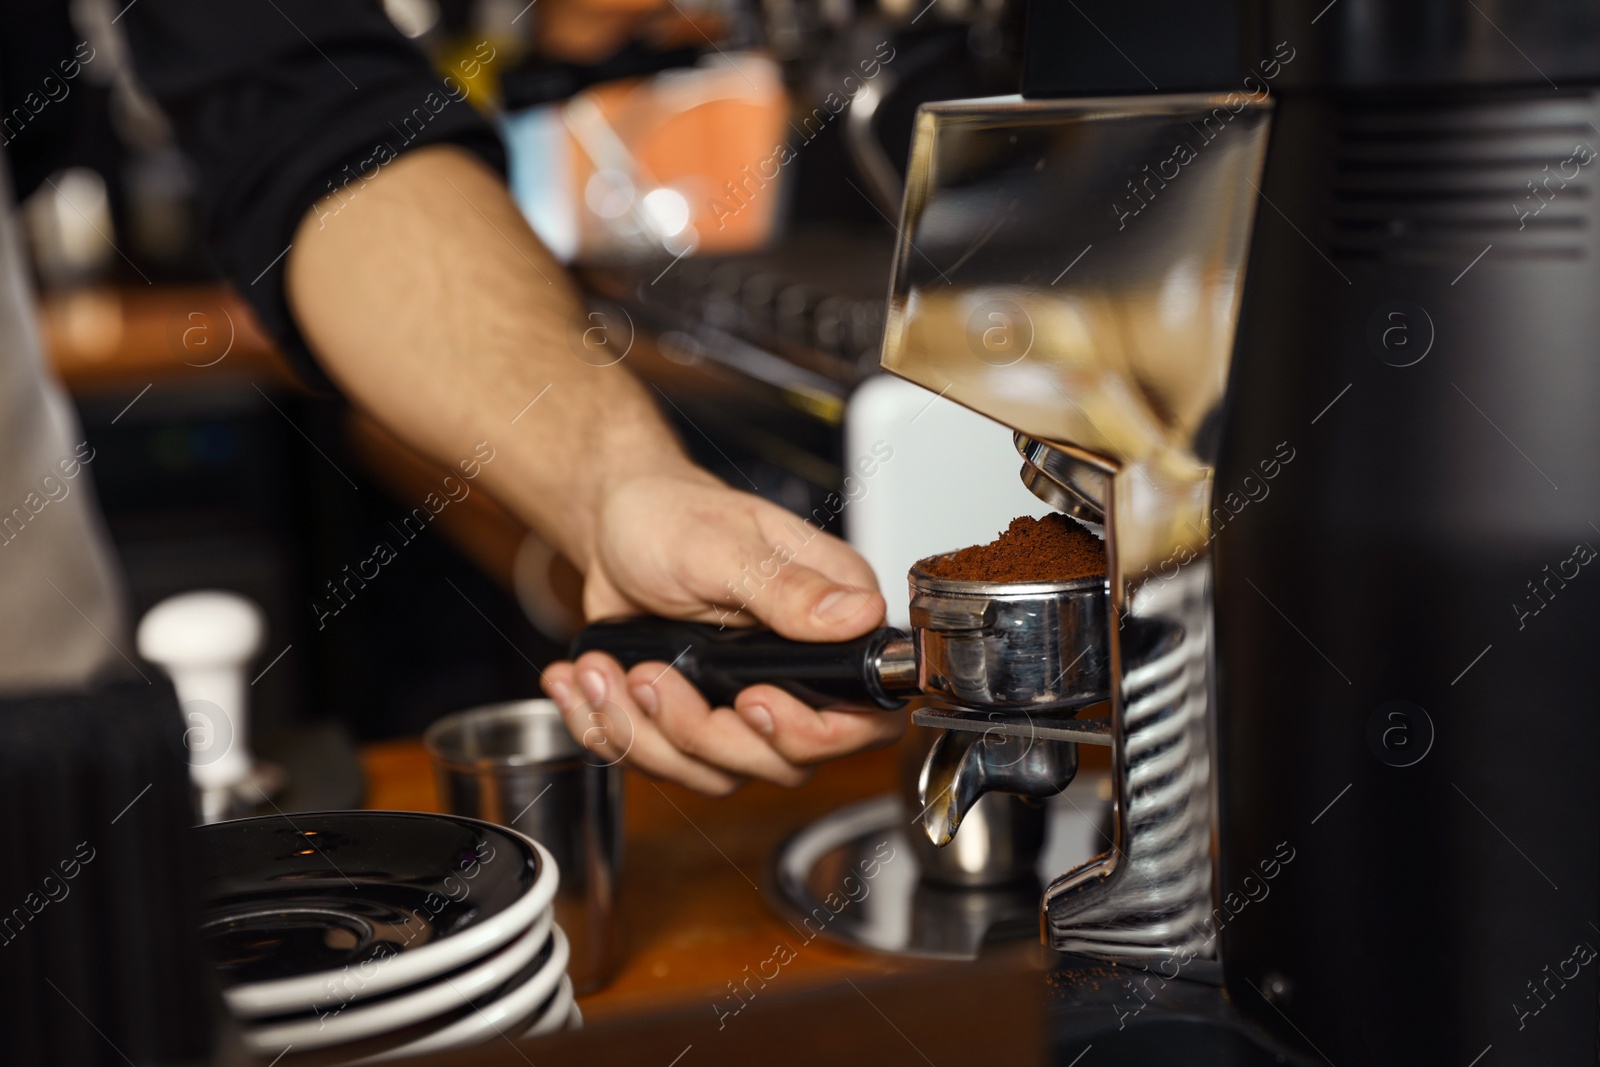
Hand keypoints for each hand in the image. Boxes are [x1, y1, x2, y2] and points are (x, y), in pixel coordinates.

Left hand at [539, 472, 905, 794]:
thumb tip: (860, 615)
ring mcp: (747, 701)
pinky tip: (582, 687)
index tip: (750, 702)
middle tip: (648, 679)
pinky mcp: (699, 718)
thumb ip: (789, 589)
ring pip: (716, 771)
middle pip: (782, 761)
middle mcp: (800, 670)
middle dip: (699, 733)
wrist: (615, 523)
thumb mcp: (725, 545)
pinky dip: (611, 732)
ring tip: (600, 673)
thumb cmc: (672, 515)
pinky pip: (665, 763)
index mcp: (831, 622)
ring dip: (643, 732)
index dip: (811, 733)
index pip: (862, 717)